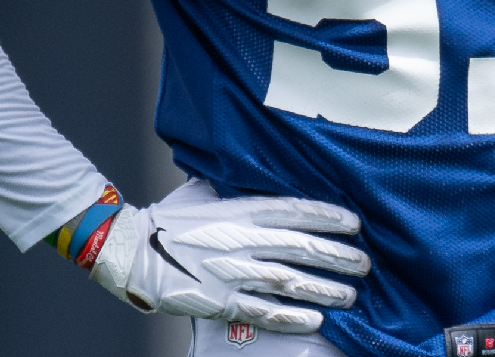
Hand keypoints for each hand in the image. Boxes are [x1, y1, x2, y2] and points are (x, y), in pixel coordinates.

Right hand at [90, 180, 370, 332]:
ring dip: (325, 289)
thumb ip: (236, 190)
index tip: (356, 224)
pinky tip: (317, 318)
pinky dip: (293, 316)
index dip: (330, 217)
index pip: (297, 211)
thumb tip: (256, 176)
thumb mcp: (205, 192)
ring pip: (291, 281)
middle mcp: (242, 239)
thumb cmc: (168, 219)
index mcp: (240, 209)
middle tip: (365, 263)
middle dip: (339, 257)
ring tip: (350, 294)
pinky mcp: (220, 301)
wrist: (129, 249)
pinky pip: (265, 311)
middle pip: (303, 248)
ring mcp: (232, 272)